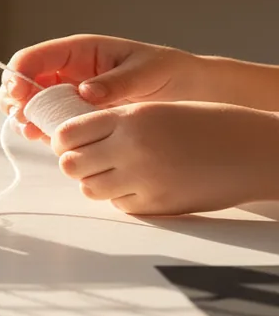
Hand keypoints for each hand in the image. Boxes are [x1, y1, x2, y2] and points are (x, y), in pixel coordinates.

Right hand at [0, 34, 198, 141]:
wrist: (193, 93)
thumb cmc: (170, 73)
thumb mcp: (147, 72)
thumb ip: (115, 82)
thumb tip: (84, 92)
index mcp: (80, 51)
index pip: (35, 57)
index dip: (19, 74)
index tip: (19, 95)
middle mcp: (69, 72)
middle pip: (25, 82)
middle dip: (16, 99)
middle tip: (21, 118)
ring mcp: (71, 95)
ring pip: (33, 104)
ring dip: (26, 118)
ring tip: (31, 132)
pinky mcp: (79, 117)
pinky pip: (51, 122)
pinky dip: (43, 131)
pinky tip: (45, 140)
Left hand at [52, 101, 278, 215]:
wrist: (252, 150)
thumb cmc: (209, 124)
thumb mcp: (154, 109)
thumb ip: (115, 122)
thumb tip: (75, 137)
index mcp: (128, 119)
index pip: (67, 133)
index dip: (62, 140)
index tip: (67, 142)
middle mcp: (131, 149)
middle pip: (71, 164)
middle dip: (74, 162)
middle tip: (87, 159)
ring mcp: (143, 180)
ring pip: (89, 188)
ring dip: (95, 181)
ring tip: (113, 172)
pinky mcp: (158, 205)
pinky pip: (118, 205)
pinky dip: (120, 197)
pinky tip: (137, 184)